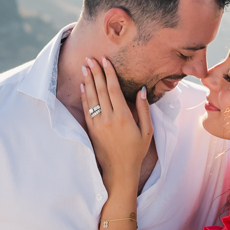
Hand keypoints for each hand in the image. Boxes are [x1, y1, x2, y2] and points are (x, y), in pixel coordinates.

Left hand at [77, 56, 151, 188]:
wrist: (119, 171)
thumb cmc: (136, 152)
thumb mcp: (147, 131)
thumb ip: (144, 110)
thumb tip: (142, 91)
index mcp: (123, 117)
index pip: (113, 89)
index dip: (108, 73)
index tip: (105, 61)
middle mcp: (108, 118)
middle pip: (100, 90)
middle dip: (95, 72)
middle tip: (91, 58)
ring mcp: (98, 124)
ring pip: (91, 98)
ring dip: (88, 81)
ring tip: (85, 67)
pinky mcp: (91, 130)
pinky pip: (86, 109)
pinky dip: (84, 96)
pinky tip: (83, 86)